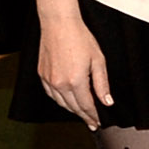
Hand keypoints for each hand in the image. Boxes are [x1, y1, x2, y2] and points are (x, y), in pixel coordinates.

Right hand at [35, 10, 114, 130]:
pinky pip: (51, 94)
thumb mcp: (98, 60)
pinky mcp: (41, 75)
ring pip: (61, 103)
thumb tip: (106, 101)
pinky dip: (60, 100)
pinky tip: (67, 101)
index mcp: (75, 81)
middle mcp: (59, 83)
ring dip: (72, 110)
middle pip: (73, 107)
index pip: (86, 105)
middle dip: (84, 116)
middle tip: (92, 123)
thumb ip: (102, 84)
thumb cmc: (80, 38)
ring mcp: (48, 80)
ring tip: (82, 114)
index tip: (98, 122)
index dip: (93, 115)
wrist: (59, 25)